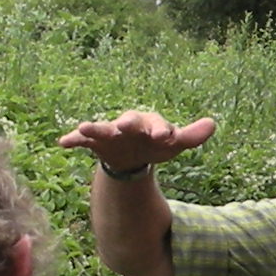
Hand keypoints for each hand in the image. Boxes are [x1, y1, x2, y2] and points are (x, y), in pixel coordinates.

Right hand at [59, 108, 216, 172]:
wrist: (132, 155)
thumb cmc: (154, 145)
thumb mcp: (174, 144)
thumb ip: (191, 136)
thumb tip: (212, 123)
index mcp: (150, 123)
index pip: (158, 124)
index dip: (161, 129)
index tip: (166, 136)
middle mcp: (129, 124)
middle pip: (129, 121)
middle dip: (128, 123)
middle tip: (125, 125)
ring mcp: (111, 132)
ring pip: (102, 127)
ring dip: (94, 127)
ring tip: (84, 126)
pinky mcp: (96, 142)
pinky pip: (82, 140)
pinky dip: (73, 140)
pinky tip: (63, 143)